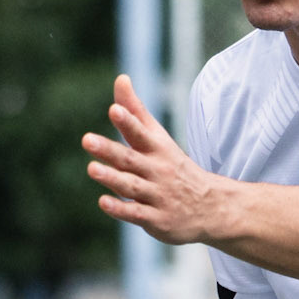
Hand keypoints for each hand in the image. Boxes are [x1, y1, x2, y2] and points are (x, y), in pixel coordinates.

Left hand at [82, 77, 223, 244]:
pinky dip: (121, 209)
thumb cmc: (175, 168)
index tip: (115, 110)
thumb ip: (136, 111)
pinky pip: (137, 214)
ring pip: (131, 186)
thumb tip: (121, 78)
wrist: (211, 207)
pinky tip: (103, 202)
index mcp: (157, 150)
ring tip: (92, 169)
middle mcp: (157, 171)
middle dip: (109, 150)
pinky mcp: (157, 220)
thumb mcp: (159, 138)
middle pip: (130, 159)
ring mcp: (158, 196)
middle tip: (87, 139)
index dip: (128, 122)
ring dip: (112, 178)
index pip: (140, 133)